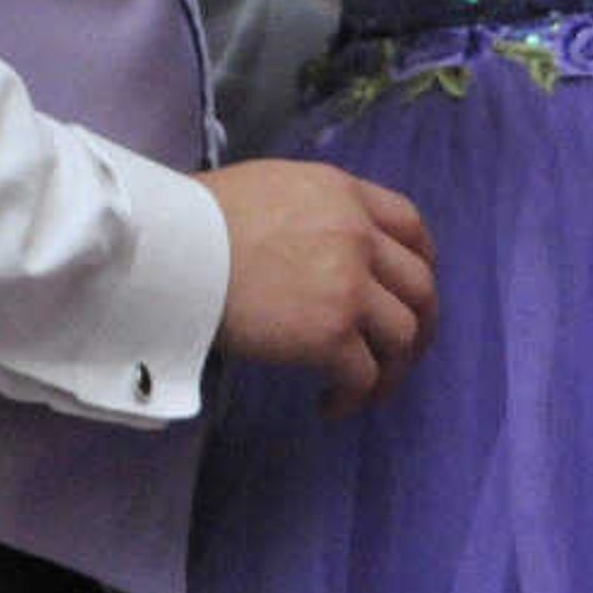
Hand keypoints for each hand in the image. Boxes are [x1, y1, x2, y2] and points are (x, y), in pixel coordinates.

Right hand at [201, 158, 438, 415]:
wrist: (170, 247)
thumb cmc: (197, 219)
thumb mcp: (272, 189)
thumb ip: (312, 212)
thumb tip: (312, 246)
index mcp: (345, 194)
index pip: (411, 226)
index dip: (422, 262)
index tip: (411, 290)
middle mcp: (359, 234)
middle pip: (420, 285)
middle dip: (420, 324)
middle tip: (402, 353)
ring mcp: (350, 284)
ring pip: (403, 333)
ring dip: (392, 368)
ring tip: (366, 389)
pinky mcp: (330, 331)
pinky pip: (365, 374)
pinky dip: (355, 395)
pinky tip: (330, 404)